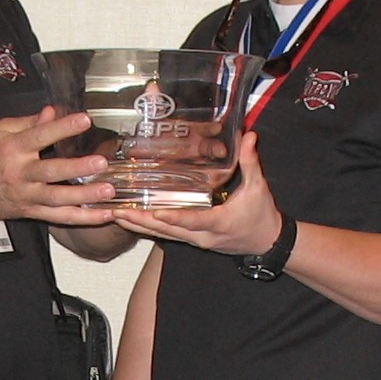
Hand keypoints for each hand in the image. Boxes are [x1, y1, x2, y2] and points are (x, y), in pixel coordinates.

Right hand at [0, 107, 115, 227]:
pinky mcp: (33, 212)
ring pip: (59, 199)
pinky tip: (105, 214)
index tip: (84, 120)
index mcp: (12, 150)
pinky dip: (84, 218)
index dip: (62, 128)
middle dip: (77, 168)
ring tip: (108, 192)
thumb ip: (28, 122)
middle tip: (101, 163)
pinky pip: (61, 218)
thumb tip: (53, 111)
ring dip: (85, 196)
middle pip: (51, 172)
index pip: (40, 136)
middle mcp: (20, 174)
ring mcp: (27, 196)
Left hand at [116, 126, 281, 255]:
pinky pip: (166, 235)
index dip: (173, 217)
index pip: (193, 220)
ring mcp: (195, 240)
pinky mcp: (192, 240)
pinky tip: (130, 220)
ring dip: (138, 226)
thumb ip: (250, 162)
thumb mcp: (258, 188)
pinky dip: (147, 227)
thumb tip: (247, 136)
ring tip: (114, 214)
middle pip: (167, 230)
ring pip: (162, 235)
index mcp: (219, 222)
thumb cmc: (262, 216)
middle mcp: (203, 236)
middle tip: (116, 211)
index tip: (153, 211)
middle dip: (141, 221)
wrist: (267, 243)